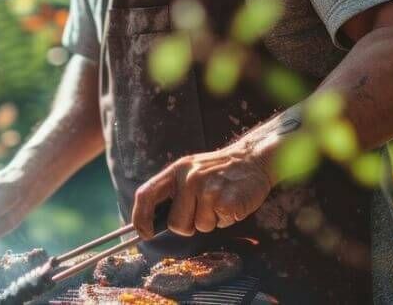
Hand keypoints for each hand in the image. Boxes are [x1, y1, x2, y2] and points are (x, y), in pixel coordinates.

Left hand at [131, 138, 276, 238]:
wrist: (252, 159)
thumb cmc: (219, 171)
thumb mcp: (191, 171)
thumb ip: (174, 192)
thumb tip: (154, 222)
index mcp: (175, 171)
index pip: (146, 195)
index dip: (140, 218)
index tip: (144, 233)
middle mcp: (189, 178)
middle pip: (176, 224)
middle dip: (189, 225)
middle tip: (204, 208)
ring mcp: (207, 189)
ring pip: (200, 227)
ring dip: (211, 221)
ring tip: (220, 201)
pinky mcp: (226, 200)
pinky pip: (220, 225)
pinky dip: (226, 220)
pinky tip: (232, 203)